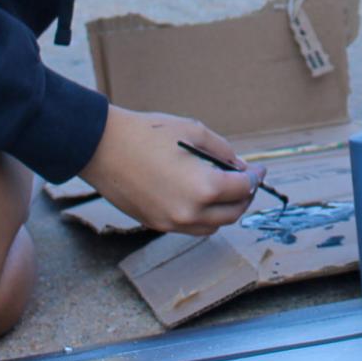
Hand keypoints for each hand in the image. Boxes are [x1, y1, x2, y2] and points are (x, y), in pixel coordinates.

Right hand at [80, 107, 262, 235]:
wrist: (102, 147)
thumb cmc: (148, 133)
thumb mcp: (194, 132)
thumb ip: (223, 152)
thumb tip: (240, 166)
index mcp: (204, 188)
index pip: (243, 189)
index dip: (255, 178)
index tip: (259, 170)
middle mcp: (190, 212)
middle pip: (232, 213)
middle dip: (244, 197)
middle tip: (245, 181)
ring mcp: (171, 223)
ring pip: (212, 226)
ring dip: (224, 210)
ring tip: (224, 190)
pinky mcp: (155, 224)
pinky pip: (190, 227)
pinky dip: (203, 216)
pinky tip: (200, 197)